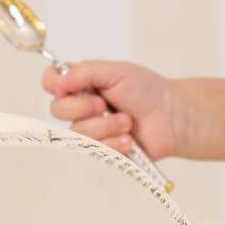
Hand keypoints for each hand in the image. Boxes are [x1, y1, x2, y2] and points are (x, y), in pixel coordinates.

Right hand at [42, 60, 183, 158]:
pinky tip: (128, 140)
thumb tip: (58, 80)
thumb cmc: (149, 92)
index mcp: (82, 85)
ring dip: (105, 127)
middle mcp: (81, 108)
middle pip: (57, 110)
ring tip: (128, 123)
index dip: (55, 84)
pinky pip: (91, 154)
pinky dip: (112, 145)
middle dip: (84, 108)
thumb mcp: (119, 71)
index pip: (51, 82)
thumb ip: (86, 71)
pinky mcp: (99, 153)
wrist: (173, 117)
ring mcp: (89, 132)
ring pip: (76, 133)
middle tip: (107, 106)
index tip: (70, 86)